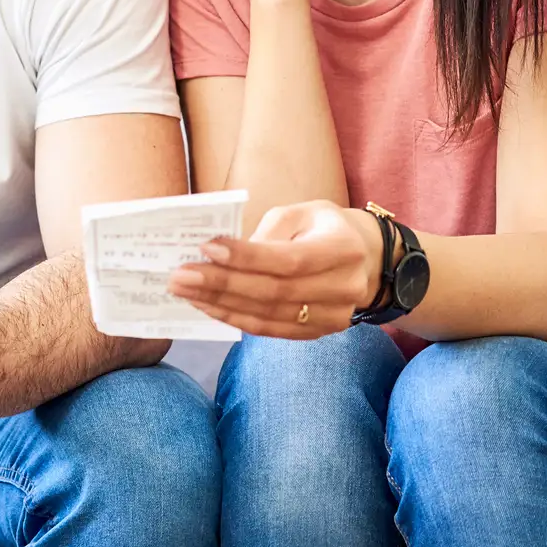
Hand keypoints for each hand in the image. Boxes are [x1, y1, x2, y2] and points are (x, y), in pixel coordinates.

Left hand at [168, 200, 381, 338]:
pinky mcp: (318, 333)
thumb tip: (224, 256)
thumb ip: (268, 233)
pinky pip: (270, 330)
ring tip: (185, 292)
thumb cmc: (323, 228)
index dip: (246, 257)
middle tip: (180, 276)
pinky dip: (235, 318)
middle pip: (274, 291)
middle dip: (222, 284)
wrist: (366, 260)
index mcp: (343, 249)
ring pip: (268, 315)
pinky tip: (208, 306)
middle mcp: (344, 287)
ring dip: (221, 305)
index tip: (207, 248)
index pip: (288, 260)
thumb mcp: (302, 213)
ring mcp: (333, 316)